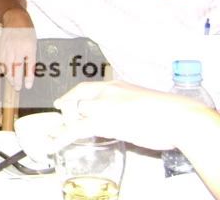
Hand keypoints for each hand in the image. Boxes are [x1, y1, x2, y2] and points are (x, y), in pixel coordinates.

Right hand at [0, 8, 36, 89]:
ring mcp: (8, 47)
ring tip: (13, 84)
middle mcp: (18, 47)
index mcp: (29, 46)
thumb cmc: (27, 30)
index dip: (28, 77)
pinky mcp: (2, 46)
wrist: (15, 17)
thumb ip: (30, 56)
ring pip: (7, 65)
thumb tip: (28, 70)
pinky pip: (2, 60)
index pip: (29, 65)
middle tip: (18, 88)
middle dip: (17, 80)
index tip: (28, 86)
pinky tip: (6, 74)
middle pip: (16, 67)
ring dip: (10, 76)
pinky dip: (4, 69)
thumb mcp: (33, 42)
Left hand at [53, 81, 202, 150]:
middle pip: (76, 99)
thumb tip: (127, 120)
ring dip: (64, 125)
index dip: (71, 95)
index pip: (85, 87)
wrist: (177, 117)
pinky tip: (52, 143)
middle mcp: (106, 91)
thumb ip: (130, 108)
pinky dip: (61, 137)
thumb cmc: (170, 114)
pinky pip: (74, 130)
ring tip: (54, 135)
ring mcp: (102, 105)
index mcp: (117, 85)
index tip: (62, 101)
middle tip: (62, 121)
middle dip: (67, 111)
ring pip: (73, 113)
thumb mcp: (145, 103)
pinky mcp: (100, 122)